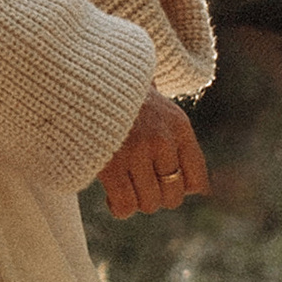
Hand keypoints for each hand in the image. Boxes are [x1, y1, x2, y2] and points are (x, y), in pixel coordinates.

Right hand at [97, 93, 208, 219]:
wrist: (84, 73)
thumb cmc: (119, 92)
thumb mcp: (156, 104)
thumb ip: (172, 137)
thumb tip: (196, 186)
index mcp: (178, 125)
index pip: (197, 180)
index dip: (180, 187)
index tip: (162, 179)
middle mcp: (162, 140)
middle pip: (172, 197)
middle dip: (155, 194)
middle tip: (138, 180)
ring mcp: (136, 151)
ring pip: (148, 203)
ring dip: (136, 199)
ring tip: (123, 184)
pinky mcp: (109, 162)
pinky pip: (125, 204)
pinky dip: (119, 207)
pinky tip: (111, 196)